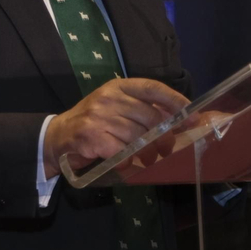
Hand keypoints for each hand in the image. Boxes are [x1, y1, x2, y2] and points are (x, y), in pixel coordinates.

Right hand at [43, 78, 189, 178]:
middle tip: (168, 147)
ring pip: (138, 136)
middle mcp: (109, 98)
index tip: (191, 114)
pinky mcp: (92, 137)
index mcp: (118, 86)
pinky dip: (128, 160)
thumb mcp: (115, 106)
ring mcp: (99, 117)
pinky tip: (126, 162)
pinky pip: (122, 151)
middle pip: (150, 116)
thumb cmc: (94, 121)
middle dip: (164, 135)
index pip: (152, 88)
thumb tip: (177, 119)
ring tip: (148, 158)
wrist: (58, 136)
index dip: (175, 100)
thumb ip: (141, 108)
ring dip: (148, 151)